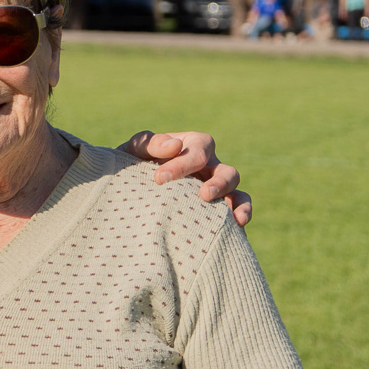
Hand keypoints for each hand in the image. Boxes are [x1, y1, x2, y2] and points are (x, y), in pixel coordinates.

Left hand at [121, 130, 250, 225]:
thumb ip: (150, 143)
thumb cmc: (132, 164)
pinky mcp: (216, 209)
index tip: (159, 178)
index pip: (199, 149)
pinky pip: (238, 209)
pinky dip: (242, 214)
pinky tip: (237, 225)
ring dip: (235, 201)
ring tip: (227, 215)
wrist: (126, 192)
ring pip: (236, 191)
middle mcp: (208, 167)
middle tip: (202, 195)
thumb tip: (175, 145)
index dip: (183, 163)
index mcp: (192, 146)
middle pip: (226, 171)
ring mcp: (215, 188)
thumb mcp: (134, 151)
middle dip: (218, 183)